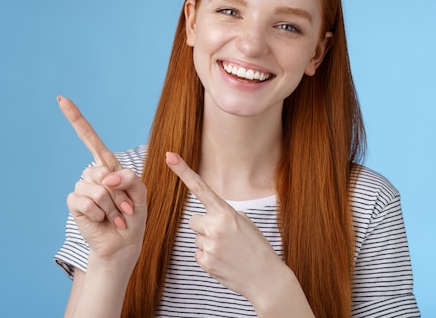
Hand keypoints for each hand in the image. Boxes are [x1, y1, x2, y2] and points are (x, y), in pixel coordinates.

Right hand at [58, 96, 146, 262]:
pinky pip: (86, 202)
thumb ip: (129, 177)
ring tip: (115, 216)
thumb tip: (105, 177)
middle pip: (103, 171)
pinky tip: (102, 221)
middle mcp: (92, 174)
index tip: (61, 99)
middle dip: (119, 193)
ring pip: (97, 189)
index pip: (89, 139)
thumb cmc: (133, 216)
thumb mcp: (140, 193)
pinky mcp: (74, 203)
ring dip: (111, 207)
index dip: (76, 119)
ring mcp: (82, 188)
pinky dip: (99, 214)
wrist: (124, 243)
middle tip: (124, 208)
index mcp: (108, 166)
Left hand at [165, 152, 285, 301]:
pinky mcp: (205, 262)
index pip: (200, 188)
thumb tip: (209, 217)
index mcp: (226, 212)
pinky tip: (224, 261)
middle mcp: (214, 227)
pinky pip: (198, 254)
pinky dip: (209, 257)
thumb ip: (225, 215)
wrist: (266, 278)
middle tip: (224, 237)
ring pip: (197, 238)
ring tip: (229, 251)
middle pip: (193, 220)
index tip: (169, 156)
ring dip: (209, 243)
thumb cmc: (257, 248)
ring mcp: (209, 246)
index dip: (183, 171)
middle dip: (204, 226)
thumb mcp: (245, 223)